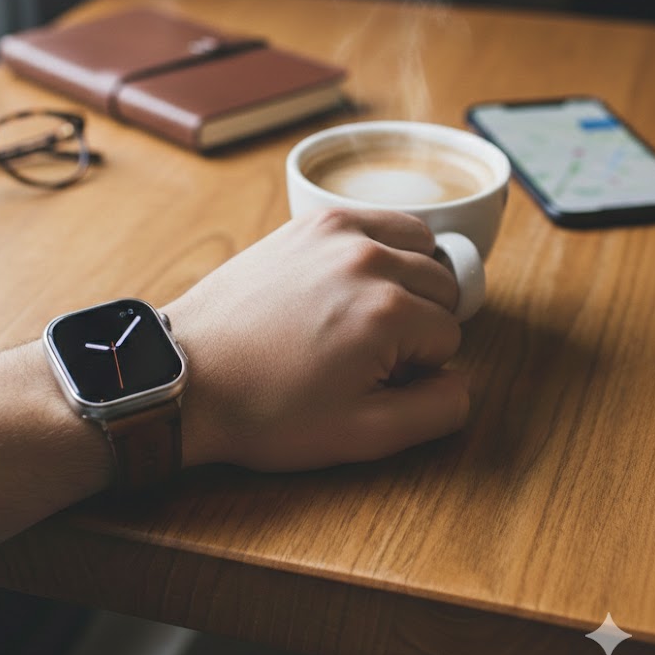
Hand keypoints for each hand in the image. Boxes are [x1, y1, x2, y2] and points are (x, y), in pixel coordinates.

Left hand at [168, 208, 468, 470]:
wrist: (190, 376)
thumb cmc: (267, 409)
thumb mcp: (361, 435)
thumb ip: (435, 411)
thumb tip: (464, 381)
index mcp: (387, 311)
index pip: (450, 336)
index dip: (420, 366)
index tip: (375, 378)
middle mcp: (368, 257)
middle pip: (442, 284)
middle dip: (421, 321)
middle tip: (371, 353)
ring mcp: (335, 231)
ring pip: (419, 243)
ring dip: (410, 277)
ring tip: (367, 314)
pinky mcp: (309, 221)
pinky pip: (377, 220)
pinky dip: (381, 245)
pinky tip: (351, 280)